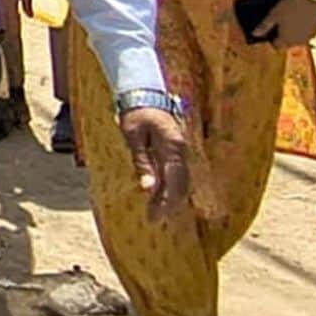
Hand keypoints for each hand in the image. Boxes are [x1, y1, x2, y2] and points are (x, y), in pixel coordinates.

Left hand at [121, 105, 189, 219]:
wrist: (145, 95)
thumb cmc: (135, 114)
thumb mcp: (133, 136)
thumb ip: (142, 162)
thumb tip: (148, 189)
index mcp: (172, 146)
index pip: (173, 180)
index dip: (166, 201)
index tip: (155, 216)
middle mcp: (181, 151)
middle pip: (181, 184)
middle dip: (169, 204)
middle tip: (154, 220)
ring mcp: (181, 151)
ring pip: (181, 180)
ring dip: (171, 198)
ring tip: (156, 213)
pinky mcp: (176, 151)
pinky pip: (177, 174)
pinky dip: (171, 187)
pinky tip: (161, 197)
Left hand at [253, 0, 315, 47]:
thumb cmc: (289, 6)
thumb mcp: (272, 15)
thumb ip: (264, 27)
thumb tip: (255, 34)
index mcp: (287, 39)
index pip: (277, 47)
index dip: (272, 41)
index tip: (269, 33)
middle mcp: (299, 42)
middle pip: (288, 45)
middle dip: (282, 38)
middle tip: (279, 26)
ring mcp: (309, 36)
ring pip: (298, 40)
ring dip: (293, 35)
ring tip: (288, 22)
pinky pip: (306, 34)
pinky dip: (302, 30)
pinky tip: (299, 21)